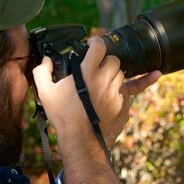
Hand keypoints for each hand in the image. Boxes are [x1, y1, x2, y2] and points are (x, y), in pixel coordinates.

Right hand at [31, 37, 160, 145]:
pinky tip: (140, 82)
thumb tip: (45, 60)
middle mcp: (105, 80)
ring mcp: (117, 93)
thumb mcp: (46, 93)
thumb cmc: (63, 117)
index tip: (92, 45)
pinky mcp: (124, 106)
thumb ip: (42, 72)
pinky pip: (128, 92)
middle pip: (114, 60)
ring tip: (102, 84)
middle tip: (97, 68)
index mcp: (87, 73)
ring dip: (113, 76)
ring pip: (122, 75)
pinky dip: (123, 91)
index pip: (99, 46)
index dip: (96, 42)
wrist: (81, 141)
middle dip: (106, 61)